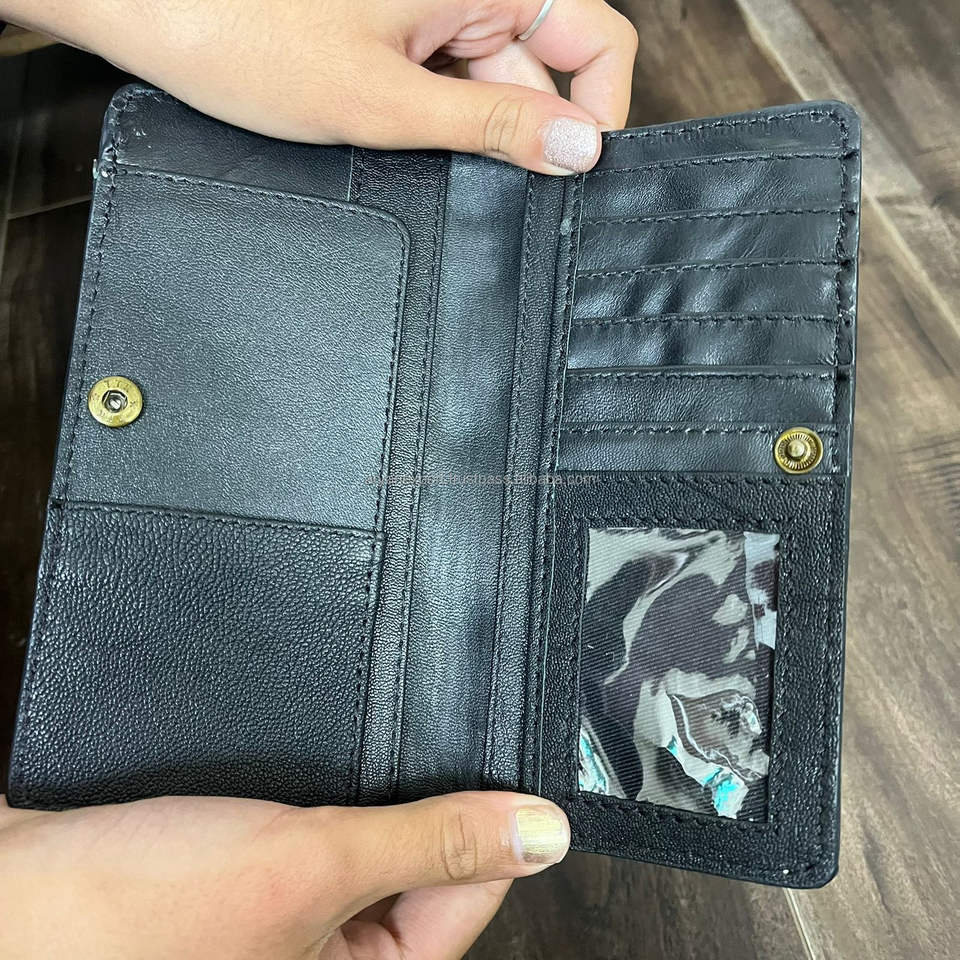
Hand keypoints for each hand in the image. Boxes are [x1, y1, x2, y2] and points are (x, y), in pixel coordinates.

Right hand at [0, 790, 568, 957]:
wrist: (9, 892)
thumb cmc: (132, 914)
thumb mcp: (308, 867)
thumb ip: (429, 845)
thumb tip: (544, 832)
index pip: (465, 898)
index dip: (480, 827)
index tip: (485, 764)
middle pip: (415, 870)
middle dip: (410, 806)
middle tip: (400, 747)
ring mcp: (283, 924)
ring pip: (360, 841)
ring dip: (360, 794)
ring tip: (344, 754)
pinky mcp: (244, 883)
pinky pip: (310, 832)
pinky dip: (315, 794)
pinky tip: (305, 763)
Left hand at [2, 0, 635, 173]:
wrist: (154, 12)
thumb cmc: (248, 36)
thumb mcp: (387, 100)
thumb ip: (492, 125)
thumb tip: (579, 147)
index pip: (598, 38)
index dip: (598, 109)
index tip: (571, 171)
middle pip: (547, 68)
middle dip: (519, 133)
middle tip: (468, 174)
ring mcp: (435, 11)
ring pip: (498, 85)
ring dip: (470, 133)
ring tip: (405, 144)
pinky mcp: (405, 33)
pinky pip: (453, 85)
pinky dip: (439, 122)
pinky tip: (396, 135)